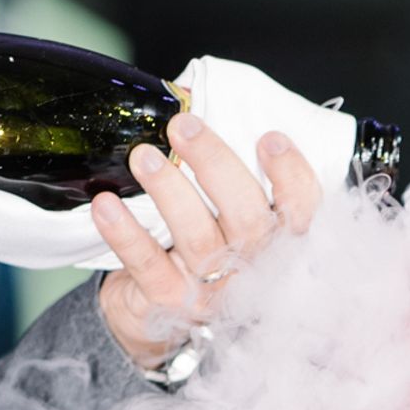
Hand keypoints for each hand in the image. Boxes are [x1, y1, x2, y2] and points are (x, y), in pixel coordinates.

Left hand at [92, 113, 320, 371]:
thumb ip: (224, 167)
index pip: (303, 210)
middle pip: (249, 221)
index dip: (291, 176)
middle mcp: (255, 269)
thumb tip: (189, 97)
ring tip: (142, 156)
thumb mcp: (225, 211)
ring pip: (199, 240)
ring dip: (169, 191)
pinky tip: (106, 204)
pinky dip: (125, 233)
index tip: (268, 138)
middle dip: (216, 166)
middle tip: (184, 127)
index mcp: (278, 241)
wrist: (160, 312)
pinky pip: (149, 265)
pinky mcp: (172, 304)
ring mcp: (215, 292)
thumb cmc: (199, 246)